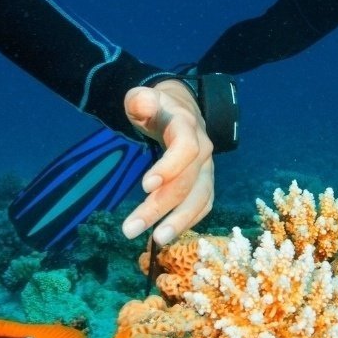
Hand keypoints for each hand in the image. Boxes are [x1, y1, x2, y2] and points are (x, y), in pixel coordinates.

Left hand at [120, 81, 214, 245]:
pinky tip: (168, 234)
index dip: (169, 167)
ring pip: (200, 198)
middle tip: (130, 229)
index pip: (186, 148)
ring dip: (179, 222)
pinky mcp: (206, 182)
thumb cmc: (156, 107)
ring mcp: (207, 168)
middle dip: (160, 206)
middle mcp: (202, 149)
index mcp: (187, 126)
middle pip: (187, 182)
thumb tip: (143, 103)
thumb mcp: (143, 97)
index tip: (145, 186)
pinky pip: (204, 205)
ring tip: (157, 241)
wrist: (180, 108)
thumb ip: (140, 100)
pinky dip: (189, 221)